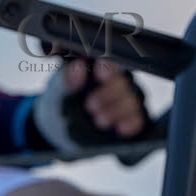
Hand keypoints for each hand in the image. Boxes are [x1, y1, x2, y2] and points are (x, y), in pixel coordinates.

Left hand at [31, 58, 146, 152]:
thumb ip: (66, 80)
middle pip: (123, 81)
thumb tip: (78, 66)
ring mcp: (126, 100)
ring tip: (99, 120)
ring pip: (133, 99)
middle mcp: (115, 81)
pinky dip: (130, 123)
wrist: (62, 133)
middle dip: (108, 95)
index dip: (108, 67)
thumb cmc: (60, 106)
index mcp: (96, 68)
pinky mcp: (132, 118)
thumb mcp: (57, 95)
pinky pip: (139, 118)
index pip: (109, 61)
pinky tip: (120, 128)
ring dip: (116, 111)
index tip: (100, 76)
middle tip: (90, 106)